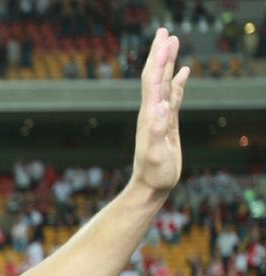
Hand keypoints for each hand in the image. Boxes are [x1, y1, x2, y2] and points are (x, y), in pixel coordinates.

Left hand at [131, 28, 189, 196]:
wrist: (151, 186)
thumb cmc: (154, 173)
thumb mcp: (156, 153)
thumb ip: (158, 131)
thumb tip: (161, 107)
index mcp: (150, 115)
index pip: (153, 81)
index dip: (158, 61)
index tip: (164, 41)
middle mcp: (152, 112)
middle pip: (155, 76)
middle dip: (159, 53)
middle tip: (164, 31)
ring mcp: (160, 116)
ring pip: (164, 82)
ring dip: (168, 62)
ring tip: (172, 41)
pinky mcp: (168, 123)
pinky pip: (174, 96)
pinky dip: (178, 81)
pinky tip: (184, 71)